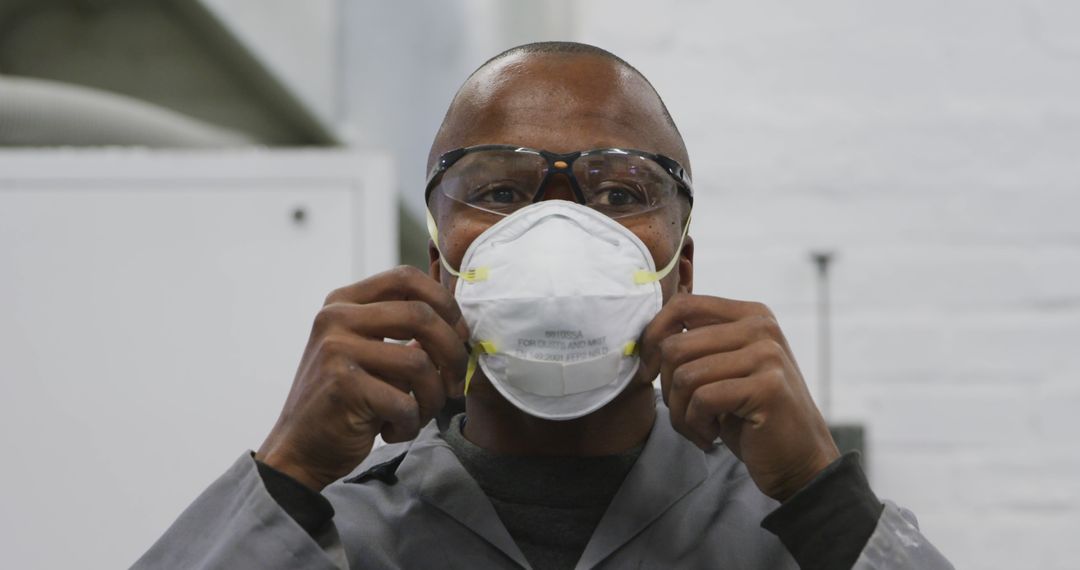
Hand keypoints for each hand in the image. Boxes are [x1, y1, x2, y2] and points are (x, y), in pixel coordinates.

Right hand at [256, 266, 468, 490]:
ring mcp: (336, 349)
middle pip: (422, 316)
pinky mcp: (342, 385)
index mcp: (343, 302)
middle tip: (454, 385)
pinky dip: (410, 424)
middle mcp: (336, 318)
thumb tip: (458, 323)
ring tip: (417, 415)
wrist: (299, 450)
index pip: (406, 277)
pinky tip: (392, 431)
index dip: (445, 303)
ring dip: (432, 398)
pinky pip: (405, 401)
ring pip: (419, 363)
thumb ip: (402, 331)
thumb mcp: (369, 353)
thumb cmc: (346, 402)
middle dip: (453, 353)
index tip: (460, 334)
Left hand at [637, 293, 839, 500]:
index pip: (682, 305)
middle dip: (665, 387)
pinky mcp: (768, 387)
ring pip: (685, 376)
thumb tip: (646, 335)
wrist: (798, 459)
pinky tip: (711, 436)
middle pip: (676, 346)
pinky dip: (695, 425)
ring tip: (698, 428)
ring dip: (680, 413)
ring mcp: (768, 355)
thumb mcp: (723, 369)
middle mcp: (761, 327)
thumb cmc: (750, 416)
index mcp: (750, 314)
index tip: (650, 371)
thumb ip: (697, 343)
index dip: (653, 337)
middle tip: (682, 414)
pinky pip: (702, 400)